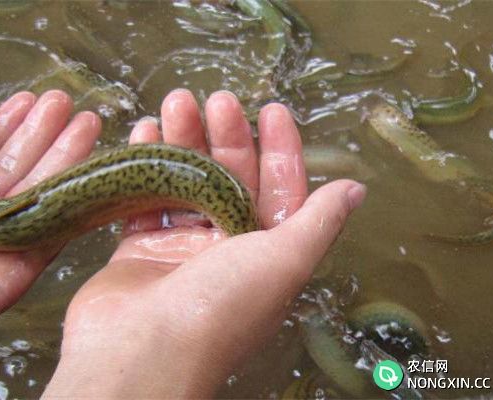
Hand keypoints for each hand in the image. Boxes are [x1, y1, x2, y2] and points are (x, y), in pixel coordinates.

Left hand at [0, 90, 102, 385]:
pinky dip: (73, 203)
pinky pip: (50, 232)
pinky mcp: (14, 271)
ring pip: (35, 194)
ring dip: (63, 157)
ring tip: (87, 121)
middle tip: (63, 101)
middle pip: (12, 169)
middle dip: (39, 134)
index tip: (26, 100)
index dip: (2, 126)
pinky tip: (90, 172)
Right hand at [43, 90, 365, 397]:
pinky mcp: (138, 249)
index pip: (281, 190)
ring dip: (182, 142)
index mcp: (266, 254)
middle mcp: (225, 250)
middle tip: (215, 99)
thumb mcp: (283, 261)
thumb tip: (354, 190)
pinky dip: (144, 166)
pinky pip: (145, 198)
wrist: (139, 352)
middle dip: (225, 136)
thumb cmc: (219, 307)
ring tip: (174, 103)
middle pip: (228, 179)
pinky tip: (144, 133)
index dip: (281, 148)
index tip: (271, 109)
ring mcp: (180, 250)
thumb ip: (317, 222)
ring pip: (185, 182)